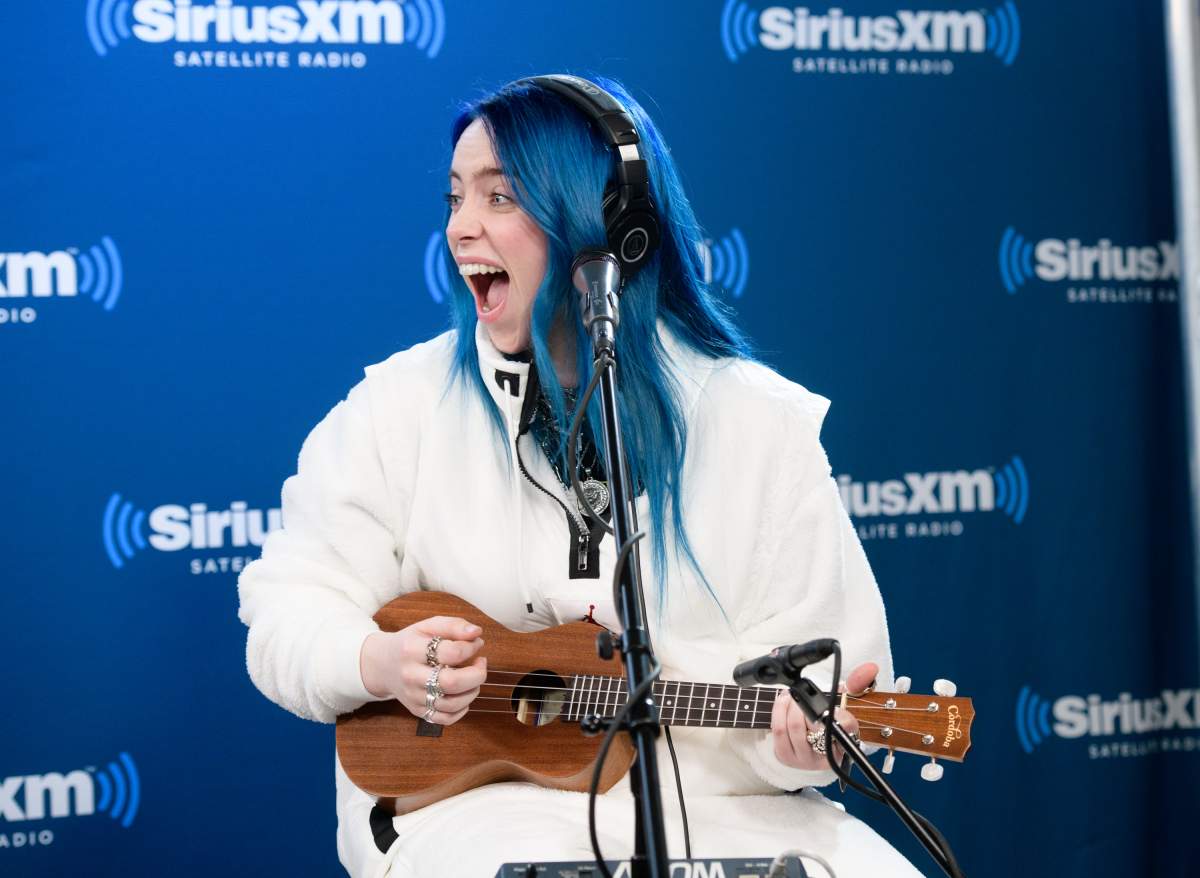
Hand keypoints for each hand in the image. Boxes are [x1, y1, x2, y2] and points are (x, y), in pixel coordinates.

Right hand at [359, 616, 486, 725]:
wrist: (382, 664)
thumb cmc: (411, 642)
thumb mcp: (428, 626)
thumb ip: (454, 625)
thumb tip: (477, 632)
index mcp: (412, 649)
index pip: (451, 652)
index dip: (471, 647)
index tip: (476, 643)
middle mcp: (410, 676)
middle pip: (452, 683)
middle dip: (477, 674)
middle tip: (481, 664)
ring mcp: (413, 696)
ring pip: (451, 704)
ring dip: (473, 691)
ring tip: (474, 678)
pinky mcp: (416, 711)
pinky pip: (445, 719)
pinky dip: (462, 710)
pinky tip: (463, 695)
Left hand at [770, 661, 877, 770]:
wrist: (812, 742)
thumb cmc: (830, 719)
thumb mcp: (847, 702)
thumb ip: (858, 683)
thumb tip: (871, 668)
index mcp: (845, 744)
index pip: (845, 727)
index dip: (839, 713)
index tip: (831, 703)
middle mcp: (826, 756)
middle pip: (813, 725)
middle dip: (805, 703)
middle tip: (804, 694)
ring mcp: (804, 759)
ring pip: (792, 726)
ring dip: (789, 705)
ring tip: (792, 696)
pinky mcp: (785, 755)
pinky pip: (778, 730)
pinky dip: (779, 710)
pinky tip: (784, 702)